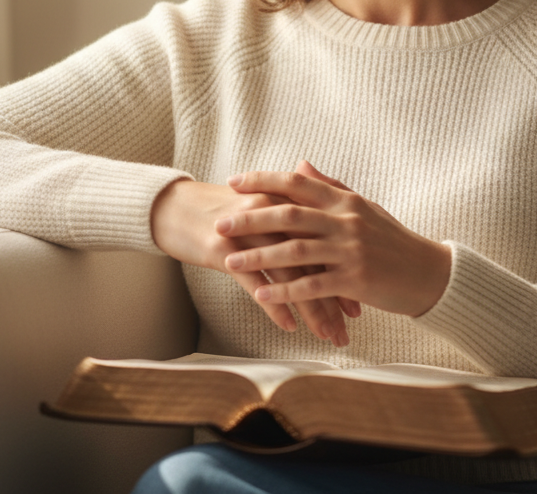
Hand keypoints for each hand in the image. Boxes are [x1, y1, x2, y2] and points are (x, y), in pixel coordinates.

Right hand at [151, 178, 350, 344]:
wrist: (175, 207)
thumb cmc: (222, 212)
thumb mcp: (260, 209)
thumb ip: (292, 220)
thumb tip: (322, 244)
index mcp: (283, 201)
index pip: (324, 238)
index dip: (344, 268)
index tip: (361, 297)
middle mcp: (271, 214)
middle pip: (313, 258)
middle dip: (335, 294)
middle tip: (352, 324)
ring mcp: (247, 233)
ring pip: (290, 275)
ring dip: (312, 308)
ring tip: (328, 335)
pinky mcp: (224, 251)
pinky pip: (256, 283)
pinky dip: (275, 305)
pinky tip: (290, 327)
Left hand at [216, 161, 450, 317]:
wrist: (429, 273)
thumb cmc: (392, 240)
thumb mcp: (362, 207)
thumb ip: (329, 187)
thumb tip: (300, 164)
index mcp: (344, 200)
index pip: (297, 183)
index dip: (263, 180)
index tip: (234, 182)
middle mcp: (345, 221)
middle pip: (289, 215)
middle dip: (250, 219)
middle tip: (220, 224)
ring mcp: (350, 251)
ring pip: (295, 251)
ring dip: (259, 257)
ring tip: (230, 262)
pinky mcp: (355, 281)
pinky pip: (312, 286)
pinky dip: (285, 291)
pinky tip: (262, 295)